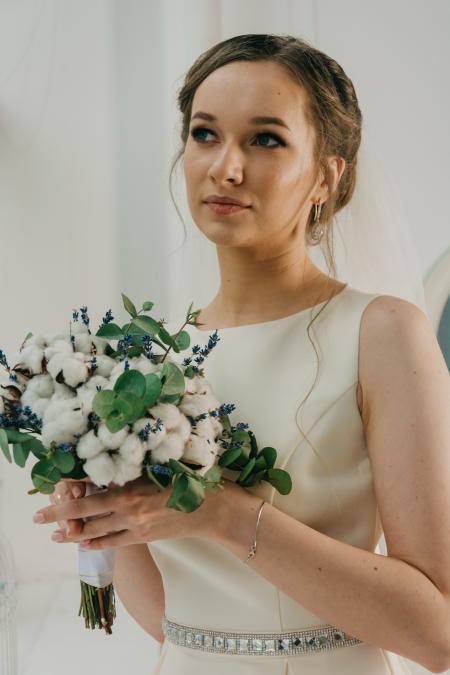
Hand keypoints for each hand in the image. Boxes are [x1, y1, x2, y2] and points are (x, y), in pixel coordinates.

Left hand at [34, 474, 256, 549]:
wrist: (213, 508)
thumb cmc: (190, 480)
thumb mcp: (160, 467)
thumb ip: (133, 469)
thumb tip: (107, 467)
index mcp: (133, 481)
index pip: (93, 483)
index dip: (71, 485)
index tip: (55, 482)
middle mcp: (130, 503)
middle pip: (85, 509)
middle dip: (59, 511)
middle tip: (37, 515)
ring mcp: (135, 523)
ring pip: (94, 528)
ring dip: (71, 532)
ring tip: (52, 533)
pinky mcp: (143, 536)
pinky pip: (112, 542)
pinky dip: (94, 543)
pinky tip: (81, 544)